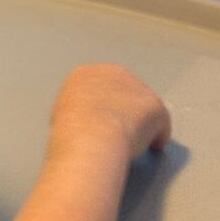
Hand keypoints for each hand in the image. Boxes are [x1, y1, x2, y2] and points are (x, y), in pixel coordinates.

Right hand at [50, 64, 171, 158]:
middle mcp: (112, 73)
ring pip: (142, 108)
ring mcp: (137, 87)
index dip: (101, 106)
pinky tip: (151, 147)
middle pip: (123, 92)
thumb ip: (74, 112)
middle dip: (123, 111)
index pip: (97, 86)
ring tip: (132, 143)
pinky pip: (160, 125)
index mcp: (85, 74)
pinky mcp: (156, 106)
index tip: (101, 122)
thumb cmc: (71, 132)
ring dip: (140, 123)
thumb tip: (82, 124)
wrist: (91, 136)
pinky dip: (157, 137)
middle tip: (119, 133)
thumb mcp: (60, 115)